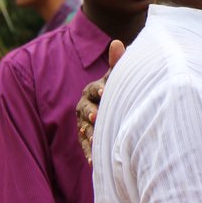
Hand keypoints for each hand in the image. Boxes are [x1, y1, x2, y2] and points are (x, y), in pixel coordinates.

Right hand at [76, 40, 124, 163]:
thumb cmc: (115, 88)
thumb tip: (117, 42)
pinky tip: (94, 161)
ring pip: (85, 129)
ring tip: (96, 141)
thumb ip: (117, 63)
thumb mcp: (116, 77)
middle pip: (86, 110)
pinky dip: (89, 153)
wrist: (109, 107)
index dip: (100, 91)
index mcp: (93, 90)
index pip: (95, 90)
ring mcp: (84, 122)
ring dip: (90, 135)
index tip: (105, 92)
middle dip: (91, 114)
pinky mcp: (85, 137)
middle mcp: (85, 106)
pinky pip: (85, 145)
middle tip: (97, 118)